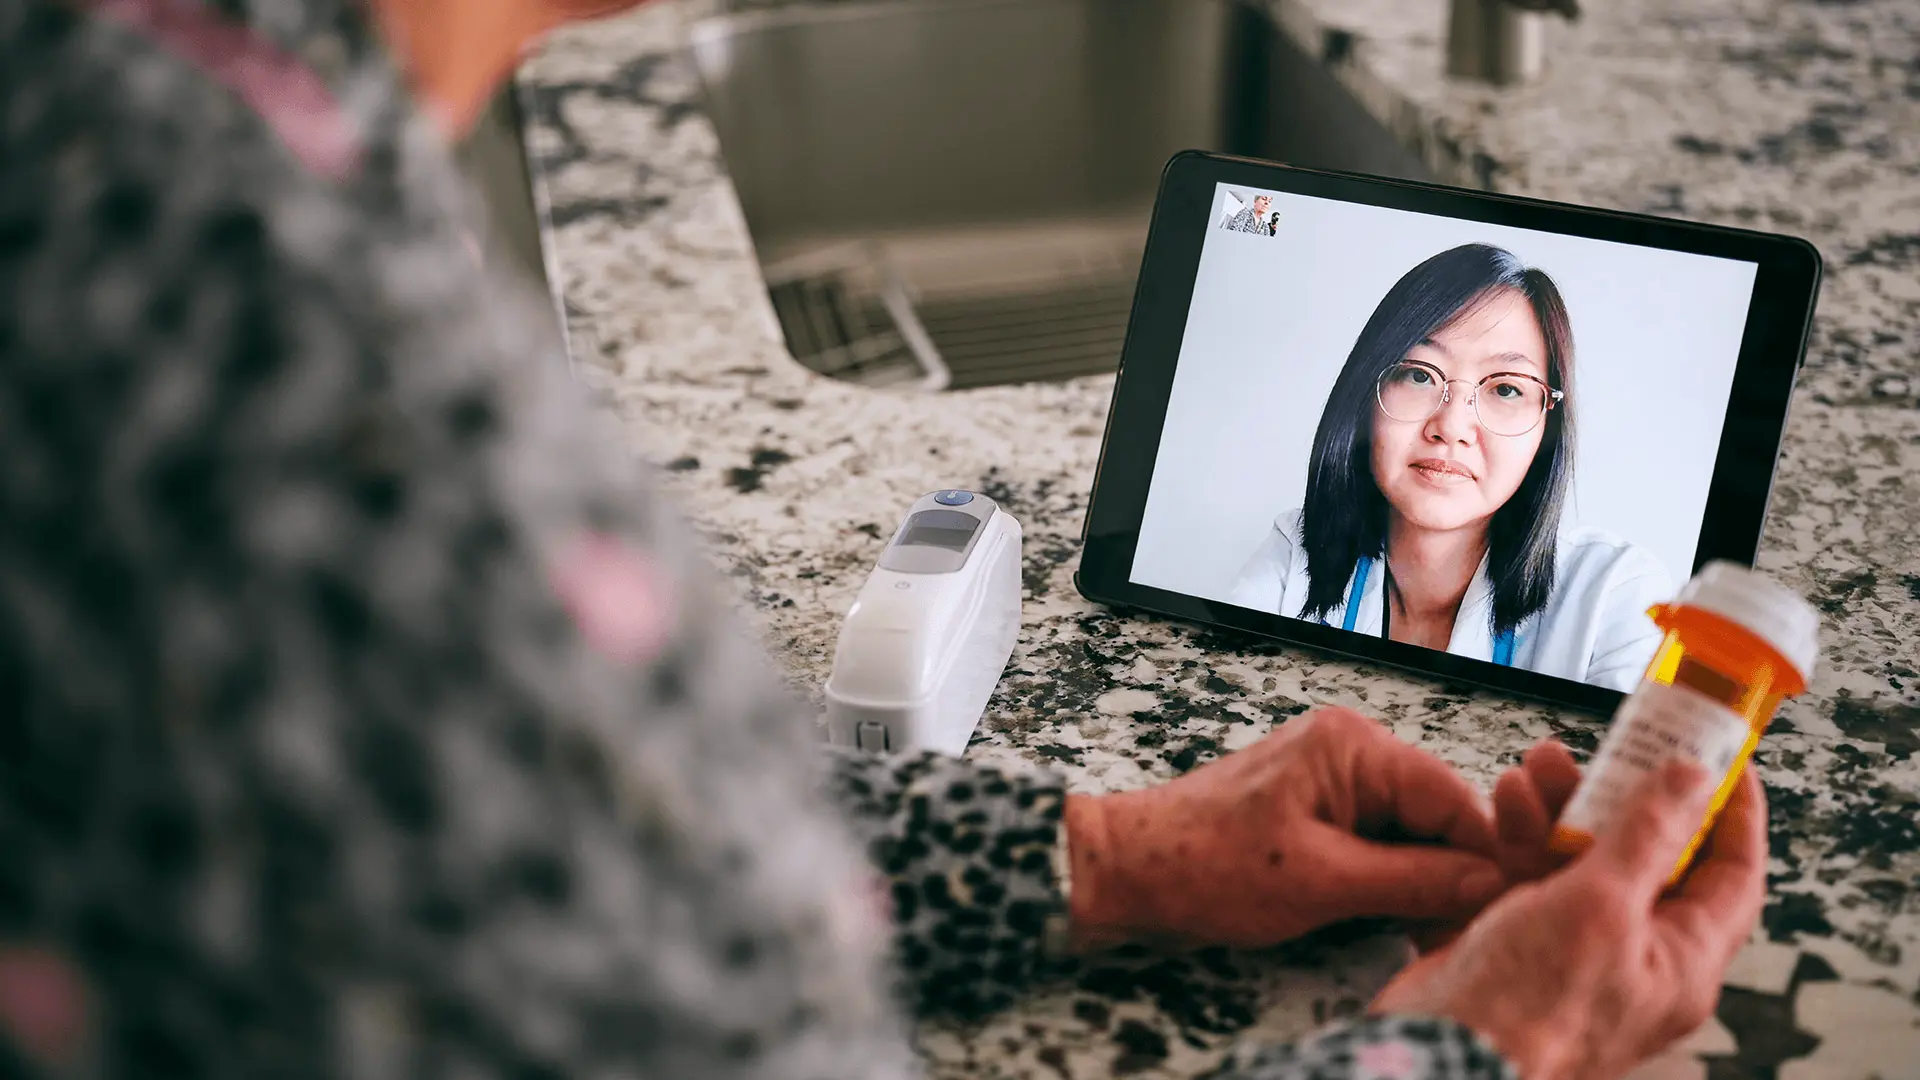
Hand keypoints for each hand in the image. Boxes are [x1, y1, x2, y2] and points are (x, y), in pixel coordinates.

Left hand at [1062, 707, 1505, 951]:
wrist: (1129, 869)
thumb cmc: (1204, 865)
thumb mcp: (1322, 882)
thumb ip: (1413, 880)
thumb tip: (1487, 882)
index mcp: (1352, 747)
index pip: (1454, 796)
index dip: (1484, 856)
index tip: (1500, 907)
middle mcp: (1348, 748)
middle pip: (1437, 812)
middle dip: (1451, 873)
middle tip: (1455, 931)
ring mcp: (1331, 777)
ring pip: (1411, 831)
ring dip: (1421, 882)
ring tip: (1422, 932)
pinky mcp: (1316, 807)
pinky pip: (1377, 838)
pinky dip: (1389, 879)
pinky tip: (1393, 917)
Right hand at [1372, 751, 1769, 1079]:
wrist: (1443, 1050)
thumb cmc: (1528, 1010)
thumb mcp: (1600, 904)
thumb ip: (1649, 834)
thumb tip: (1693, 782)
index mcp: (1680, 959)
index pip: (1732, 874)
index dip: (1731, 812)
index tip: (1719, 759)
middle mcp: (1634, 955)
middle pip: (1647, 857)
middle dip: (1620, 796)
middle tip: (1605, 751)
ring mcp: (1575, 950)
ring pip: (1582, 859)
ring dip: (1560, 809)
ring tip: (1537, 768)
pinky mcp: (1521, 943)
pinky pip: (1532, 878)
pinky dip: (1518, 837)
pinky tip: (1505, 804)